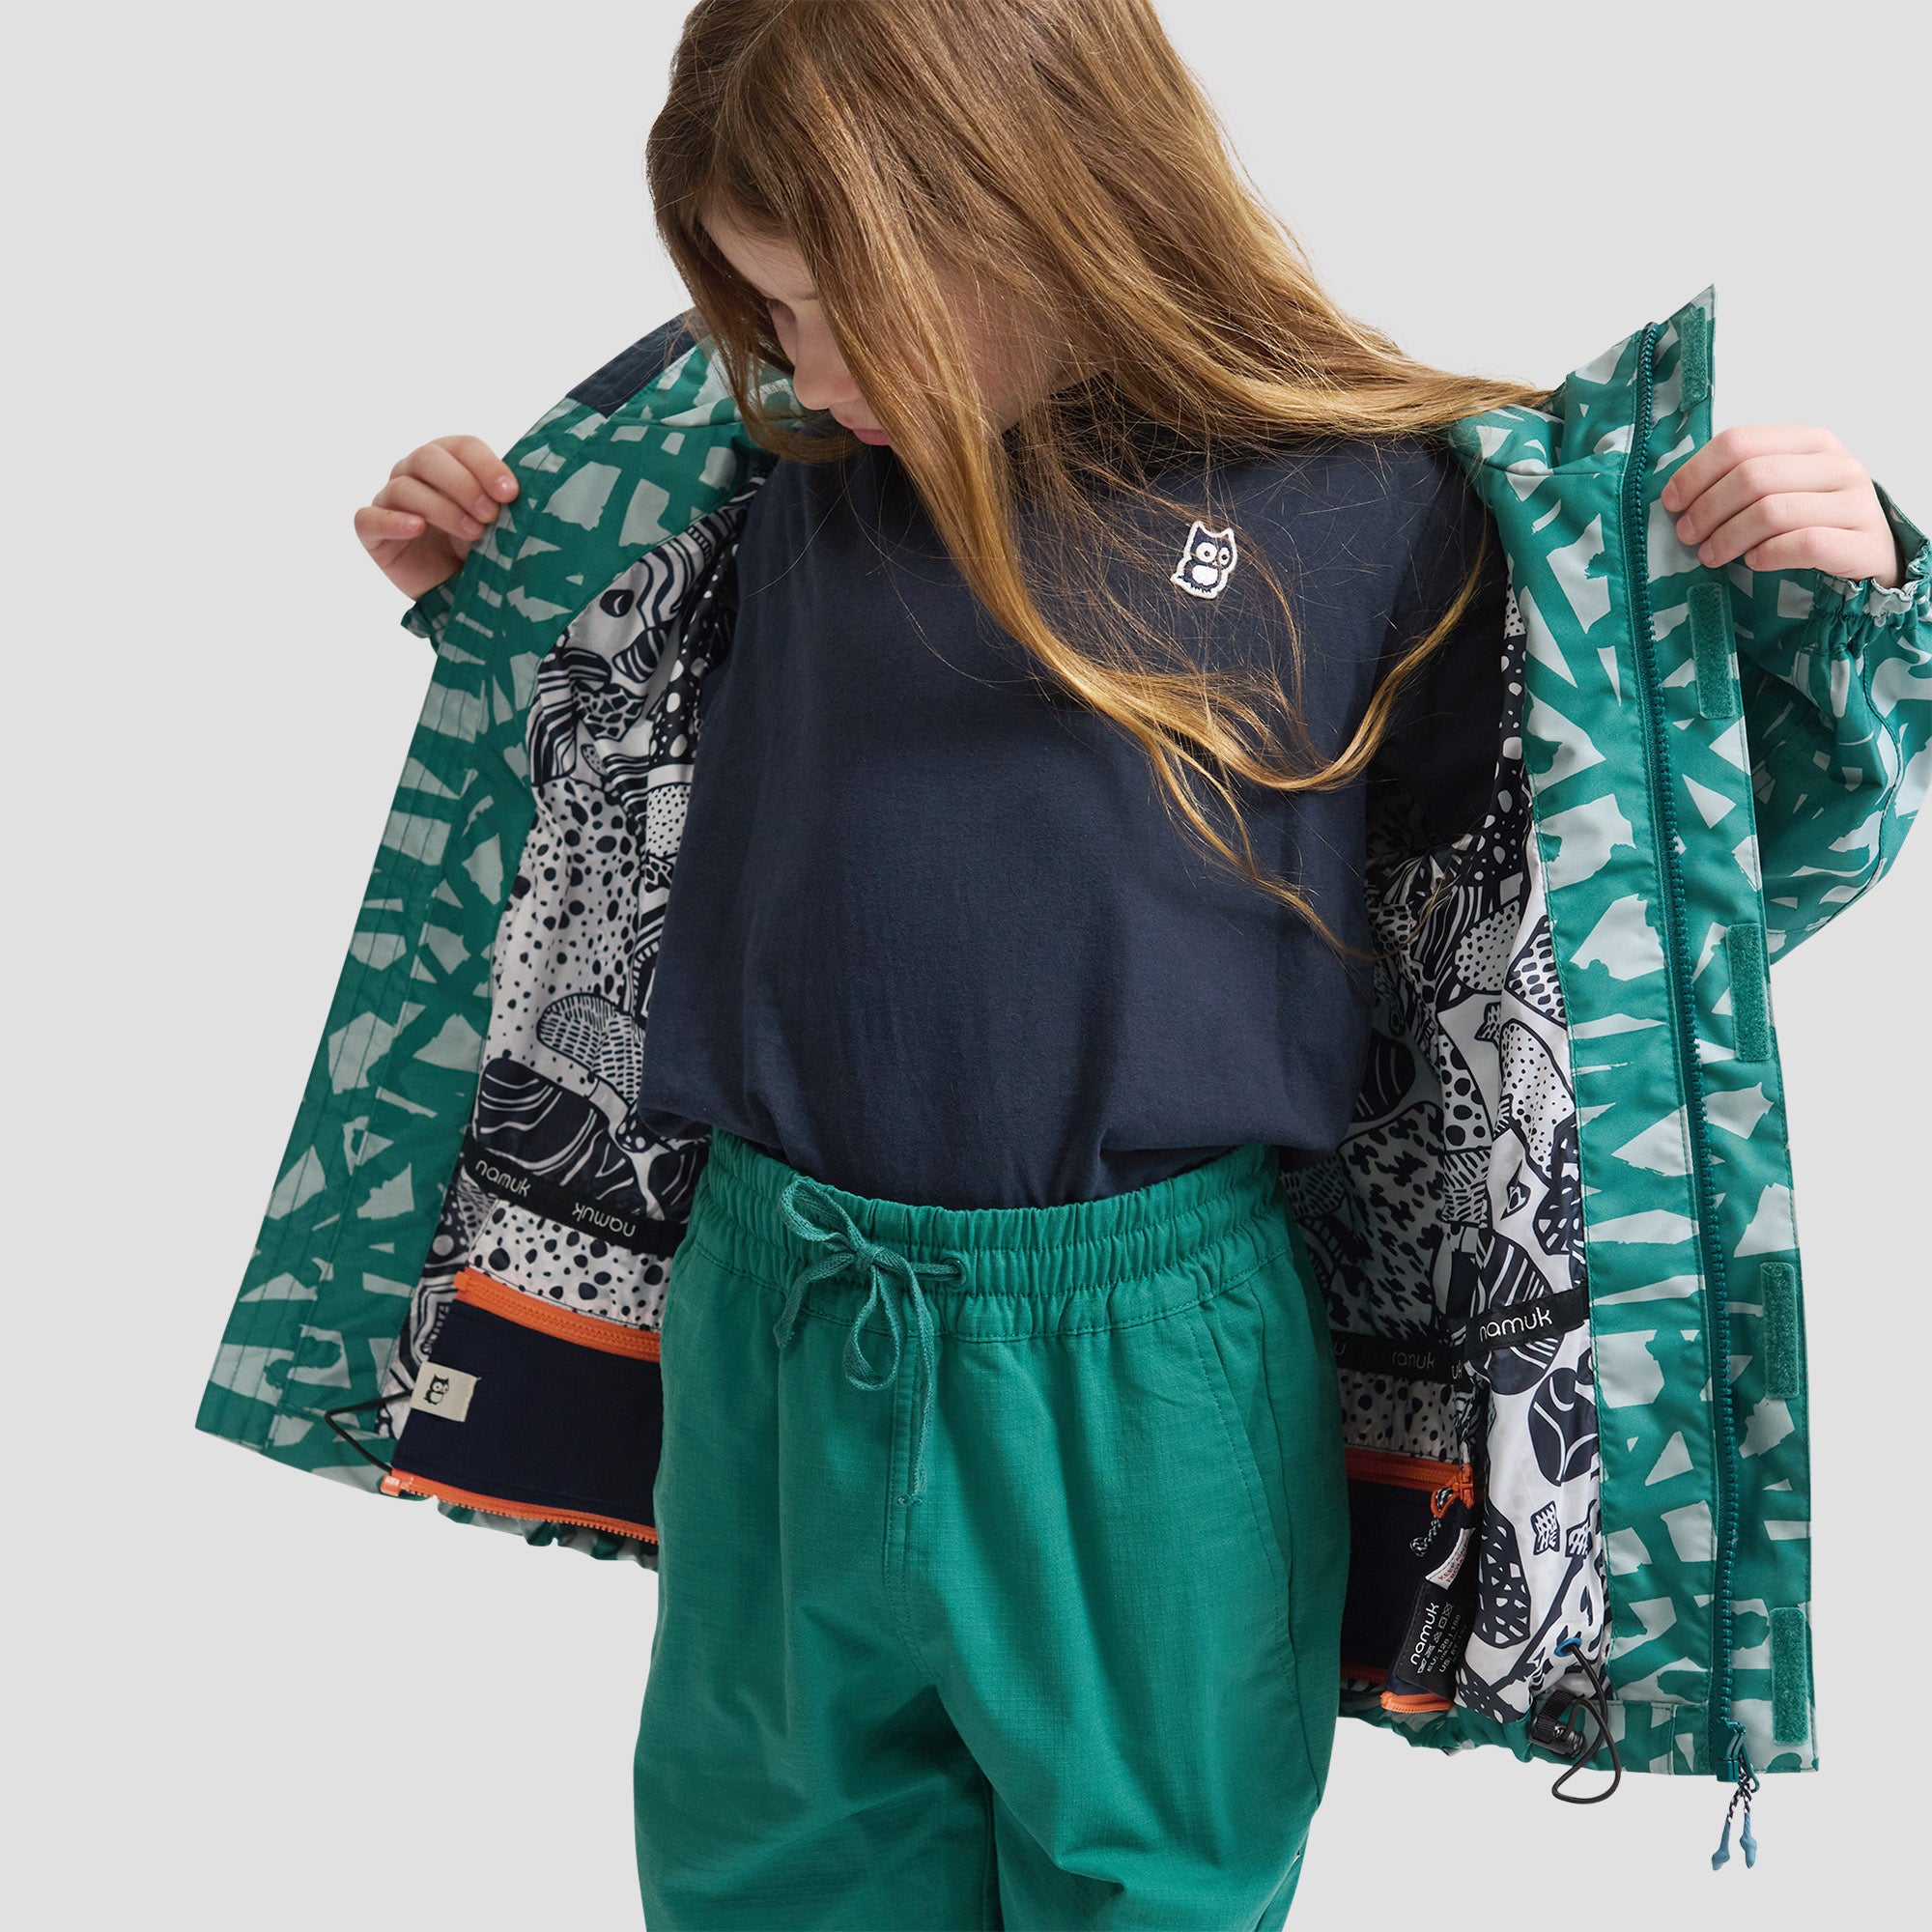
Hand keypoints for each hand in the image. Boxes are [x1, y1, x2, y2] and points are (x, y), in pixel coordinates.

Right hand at [354, 436, 519, 600]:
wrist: (457, 590)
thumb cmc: (480, 549)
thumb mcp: (498, 525)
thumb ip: (504, 503)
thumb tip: (524, 491)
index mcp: (447, 461)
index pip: (463, 446)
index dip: (486, 466)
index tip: (510, 493)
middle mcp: (414, 473)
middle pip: (428, 458)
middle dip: (463, 485)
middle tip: (491, 515)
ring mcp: (390, 499)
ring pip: (405, 488)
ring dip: (442, 508)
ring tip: (473, 533)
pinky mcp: (371, 531)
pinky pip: (370, 518)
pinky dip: (393, 521)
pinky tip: (416, 528)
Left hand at [1661, 425, 1901, 588]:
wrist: (1871, 557)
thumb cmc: (1811, 521)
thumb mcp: (1780, 488)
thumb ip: (1741, 479)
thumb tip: (1676, 494)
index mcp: (1810, 441)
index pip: (1739, 442)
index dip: (1695, 473)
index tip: (1672, 503)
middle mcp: (1837, 464)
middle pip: (1751, 477)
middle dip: (1707, 510)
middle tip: (1687, 536)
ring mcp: (1855, 502)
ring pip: (1773, 511)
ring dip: (1728, 537)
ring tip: (1710, 555)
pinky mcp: (1862, 542)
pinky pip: (1804, 544)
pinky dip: (1768, 554)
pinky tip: (1753, 562)